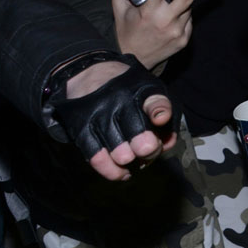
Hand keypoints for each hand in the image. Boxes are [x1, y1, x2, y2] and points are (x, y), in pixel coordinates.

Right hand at [61, 60, 176, 180]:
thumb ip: (166, 117)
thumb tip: (167, 144)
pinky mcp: (81, 127)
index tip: (161, 118)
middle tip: (148, 150)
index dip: (159, 110)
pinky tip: (121, 174)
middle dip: (148, 149)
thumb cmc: (130, 91)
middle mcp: (119, 101)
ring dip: (131, 162)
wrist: (90, 74)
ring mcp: (98, 115)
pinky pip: (96, 156)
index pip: (154, 101)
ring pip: (119, 151)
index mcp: (142, 91)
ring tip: (136, 161)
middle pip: (138, 133)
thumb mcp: (152, 92)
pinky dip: (111, 170)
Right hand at [113, 0, 218, 68]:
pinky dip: (183, 13)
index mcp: (148, 12)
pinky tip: (174, 13)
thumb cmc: (126, 33)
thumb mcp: (120, 11)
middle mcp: (165, 22)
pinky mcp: (183, 39)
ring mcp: (177, 32)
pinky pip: (188, 20)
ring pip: (187, 8)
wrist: (134, 60)